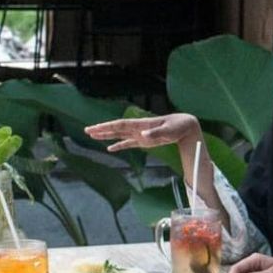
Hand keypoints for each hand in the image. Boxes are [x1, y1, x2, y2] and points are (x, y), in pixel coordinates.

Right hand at [85, 114, 202, 152]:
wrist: (185, 126)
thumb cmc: (177, 127)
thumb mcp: (169, 131)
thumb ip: (156, 133)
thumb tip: (143, 136)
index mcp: (142, 124)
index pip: (121, 125)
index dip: (108, 126)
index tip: (96, 128)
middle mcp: (138, 128)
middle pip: (116, 128)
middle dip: (102, 129)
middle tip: (87, 131)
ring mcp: (140, 134)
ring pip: (119, 134)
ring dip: (107, 135)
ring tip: (93, 136)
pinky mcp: (144, 140)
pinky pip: (128, 143)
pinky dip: (119, 145)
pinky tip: (110, 149)